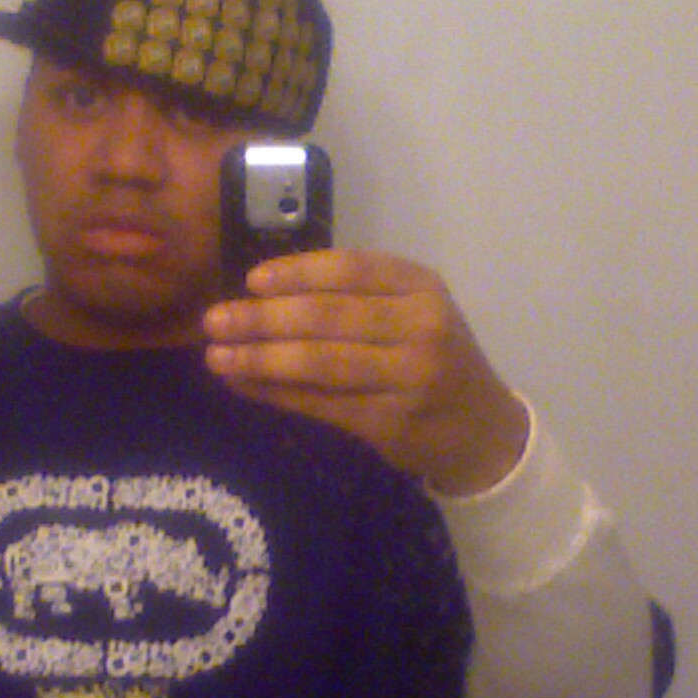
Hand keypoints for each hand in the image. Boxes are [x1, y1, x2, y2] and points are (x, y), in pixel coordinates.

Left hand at [202, 249, 528, 494]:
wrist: (482, 429)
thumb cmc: (433, 360)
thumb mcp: (412, 314)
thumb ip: (355, 299)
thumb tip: (260, 294)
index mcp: (421, 287)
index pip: (350, 268)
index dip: (296, 272)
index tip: (251, 281)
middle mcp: (420, 326)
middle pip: (327, 316)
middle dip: (262, 318)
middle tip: (214, 319)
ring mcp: (409, 377)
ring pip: (319, 362)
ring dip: (260, 358)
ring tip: (216, 356)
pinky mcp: (391, 422)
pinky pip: (320, 404)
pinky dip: (276, 394)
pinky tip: (244, 385)